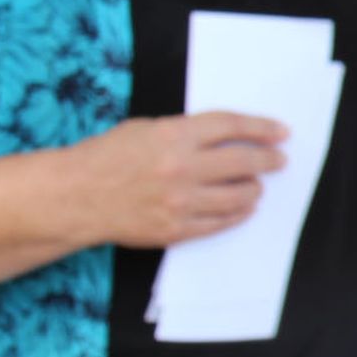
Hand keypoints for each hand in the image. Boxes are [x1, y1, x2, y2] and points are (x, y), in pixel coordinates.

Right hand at [76, 112, 287, 247]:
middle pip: (243, 163)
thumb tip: (223, 139)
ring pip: (237, 198)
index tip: (280, 132)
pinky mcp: (176, 229)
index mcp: (175, 135)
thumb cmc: (105, 157)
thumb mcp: (145, 129)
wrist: (75, 197)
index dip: (262, 129)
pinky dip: (235, 215)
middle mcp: (183, 168)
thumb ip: (185, 132)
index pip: (232, 127)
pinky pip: (218, 224)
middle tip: (279, 160)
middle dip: (268, 161)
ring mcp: (181, 201)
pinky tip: (242, 209)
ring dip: (254, 190)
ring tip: (257, 187)